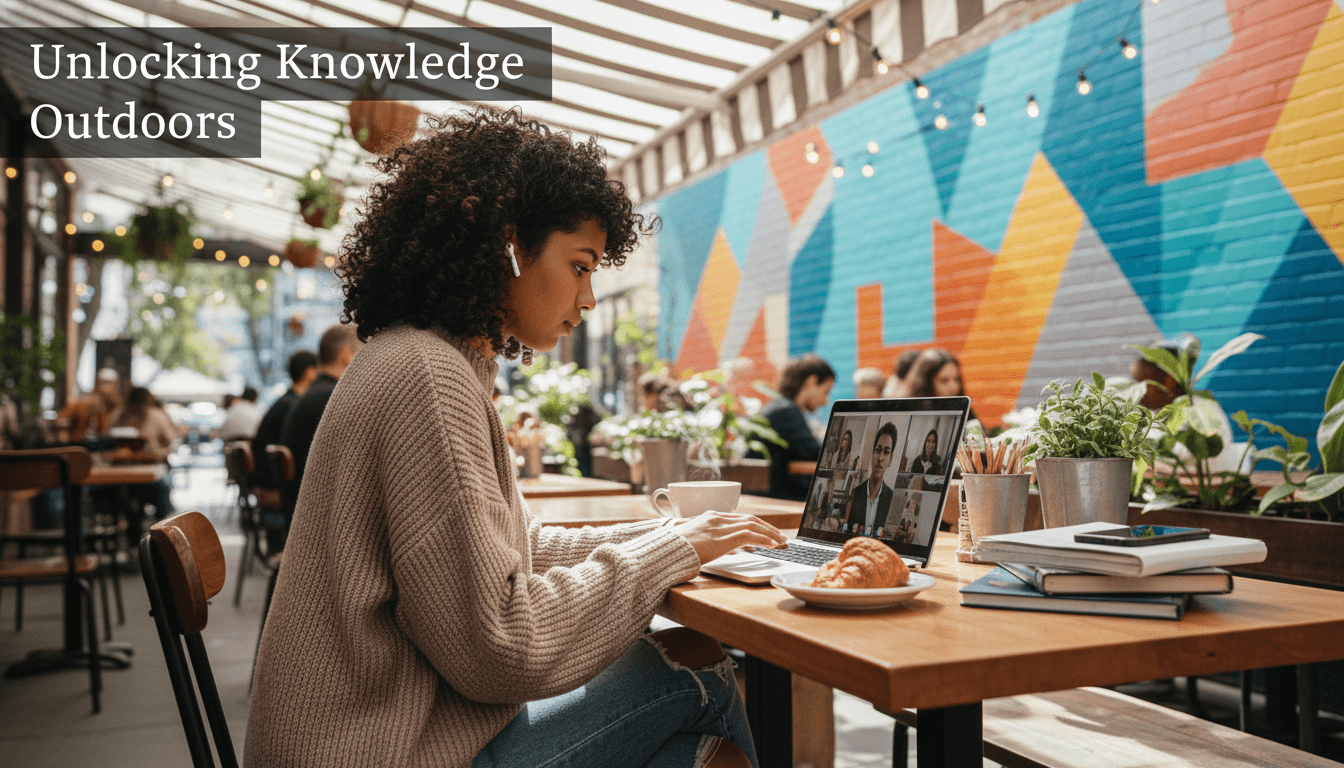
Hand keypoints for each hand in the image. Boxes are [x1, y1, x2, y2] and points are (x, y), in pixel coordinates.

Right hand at [672, 511, 787, 564]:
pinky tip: (773, 546)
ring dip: (771, 534)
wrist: (665, 552)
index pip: (740, 518)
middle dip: (768, 528)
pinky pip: (750, 536)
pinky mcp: (723, 537)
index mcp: (710, 517)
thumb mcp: (693, 543)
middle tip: (781, 537)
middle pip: (750, 519)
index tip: (767, 532)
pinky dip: (765, 540)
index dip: (756, 525)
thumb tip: (724, 549)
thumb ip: (710, 543)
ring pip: (754, 526)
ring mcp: (720, 526)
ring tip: (782, 543)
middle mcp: (717, 518)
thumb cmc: (674, 550)